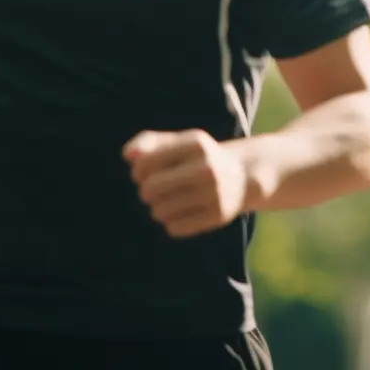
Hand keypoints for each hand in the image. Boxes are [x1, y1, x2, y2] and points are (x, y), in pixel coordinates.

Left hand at [124, 129, 248, 238]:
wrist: (241, 176)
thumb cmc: (198, 158)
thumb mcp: (178, 142)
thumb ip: (148, 142)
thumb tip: (127, 155)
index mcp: (196, 143)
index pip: (145, 163)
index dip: (138, 171)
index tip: (145, 173)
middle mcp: (207, 167)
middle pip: (150, 189)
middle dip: (145, 192)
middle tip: (153, 191)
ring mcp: (215, 193)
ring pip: (160, 211)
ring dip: (157, 209)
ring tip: (166, 203)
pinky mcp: (218, 216)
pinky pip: (174, 228)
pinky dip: (171, 223)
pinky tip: (180, 214)